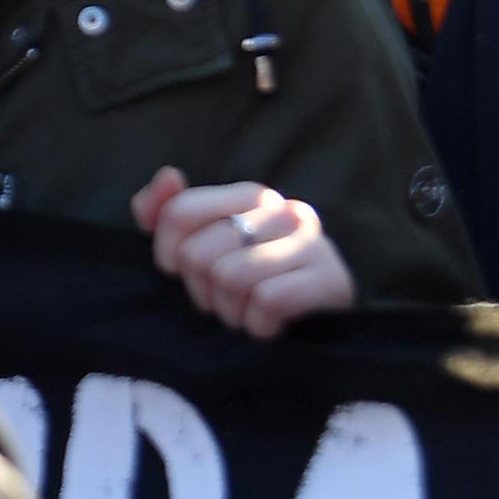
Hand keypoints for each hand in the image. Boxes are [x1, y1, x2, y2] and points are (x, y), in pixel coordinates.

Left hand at [132, 167, 354, 337]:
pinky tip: (268, 324)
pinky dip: (259, 324)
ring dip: (229, 310)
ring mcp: (314, 243)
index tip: (179, 272)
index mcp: (251, 195)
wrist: (319, 325)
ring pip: (230, 277)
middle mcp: (284, 211)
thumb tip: (169, 174)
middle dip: (201, 289)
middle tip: (222, 299)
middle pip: (198, 253)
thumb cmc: (250, 281)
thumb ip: (166, 211)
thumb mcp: (201, 245)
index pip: (179, 212)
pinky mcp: (333, 280)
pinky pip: (269, 301)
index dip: (167, 252)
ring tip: (244, 312)